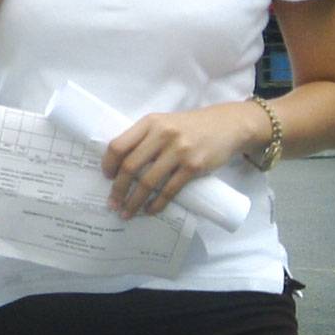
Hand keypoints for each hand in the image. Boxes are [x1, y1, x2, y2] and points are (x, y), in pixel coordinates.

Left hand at [101, 105, 250, 218]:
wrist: (227, 125)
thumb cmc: (190, 126)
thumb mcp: (164, 123)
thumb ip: (145, 138)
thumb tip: (120, 164)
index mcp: (149, 122)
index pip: (119, 145)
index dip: (108, 164)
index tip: (106, 178)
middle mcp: (162, 135)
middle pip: (130, 166)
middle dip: (118, 189)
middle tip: (113, 204)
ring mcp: (178, 150)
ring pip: (148, 181)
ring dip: (134, 201)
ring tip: (127, 212)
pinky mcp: (194, 166)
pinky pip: (170, 190)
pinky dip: (157, 203)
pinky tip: (150, 210)